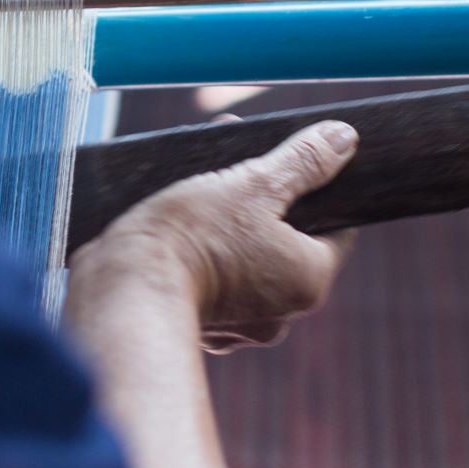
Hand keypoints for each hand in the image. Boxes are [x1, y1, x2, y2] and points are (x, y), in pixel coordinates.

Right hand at [77, 120, 357, 352]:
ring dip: (232, 225)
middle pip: (286, 243)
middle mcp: (282, 315)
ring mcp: (240, 328)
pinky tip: (181, 229)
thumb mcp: (254, 183)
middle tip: (234, 167)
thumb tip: (345, 138)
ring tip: (201, 188)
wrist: (123, 288)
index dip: (314, 191)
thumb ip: (304, 161)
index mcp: (308, 280)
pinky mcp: (202, 328)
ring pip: (248, 261)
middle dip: (263, 201)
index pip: (335, 228)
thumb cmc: (192, 235)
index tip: (286, 166)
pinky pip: (216, 283)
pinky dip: (205, 256)